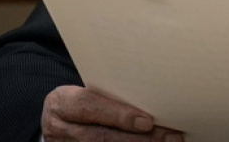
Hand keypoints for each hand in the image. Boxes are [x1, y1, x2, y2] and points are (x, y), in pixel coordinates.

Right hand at [42, 85, 182, 140]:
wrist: (60, 119)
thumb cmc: (84, 101)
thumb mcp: (88, 91)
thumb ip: (111, 94)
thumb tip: (153, 96)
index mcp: (61, 103)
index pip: (90, 106)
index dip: (119, 115)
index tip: (147, 121)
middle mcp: (59, 129)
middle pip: (101, 137)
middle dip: (139, 139)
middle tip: (169, 136)